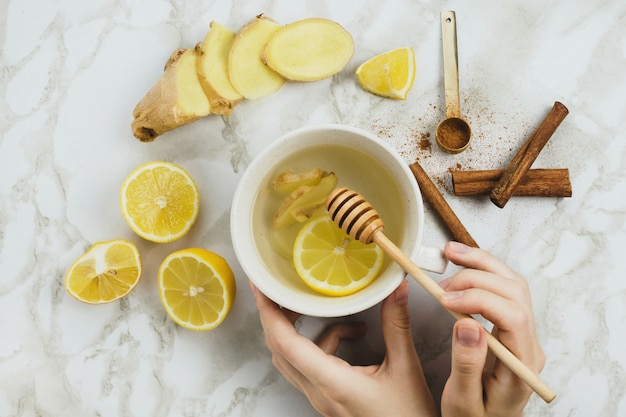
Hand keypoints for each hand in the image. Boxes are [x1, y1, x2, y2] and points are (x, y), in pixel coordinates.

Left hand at [251, 279, 436, 416]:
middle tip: (281, 287)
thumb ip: (397, 326)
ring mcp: (321, 397)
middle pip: (280, 348)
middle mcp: (318, 391)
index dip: (269, 311)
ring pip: (292, 357)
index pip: (285, 343)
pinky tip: (351, 335)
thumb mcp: (406, 369)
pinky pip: (310, 366)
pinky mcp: (328, 399)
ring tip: (324, 308)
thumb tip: (396, 289)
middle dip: (276, 314)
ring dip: (301, 330)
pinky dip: (323, 344)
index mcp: (331, 382)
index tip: (261, 287)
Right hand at [439, 241, 545, 416]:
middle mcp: (528, 343)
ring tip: (451, 253)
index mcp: (522, 363)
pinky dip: (482, 271)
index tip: (445, 299)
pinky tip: (461, 265)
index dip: (478, 299)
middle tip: (441, 284)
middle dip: (477, 276)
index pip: (512, 315)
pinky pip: (502, 289)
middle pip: (514, 291)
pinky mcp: (509, 326)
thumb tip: (467, 324)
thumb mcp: (465, 401)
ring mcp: (521, 332)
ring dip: (481, 263)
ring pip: (511, 283)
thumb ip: (467, 364)